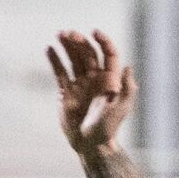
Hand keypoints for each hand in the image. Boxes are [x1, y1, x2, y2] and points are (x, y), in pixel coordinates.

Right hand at [48, 30, 137, 154]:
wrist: (91, 144)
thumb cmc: (108, 127)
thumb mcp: (121, 108)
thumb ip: (127, 89)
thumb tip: (128, 67)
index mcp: (110, 80)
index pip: (108, 54)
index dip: (103, 41)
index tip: (94, 32)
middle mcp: (95, 79)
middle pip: (88, 53)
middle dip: (79, 41)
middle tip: (69, 33)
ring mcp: (80, 84)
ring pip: (74, 59)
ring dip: (67, 46)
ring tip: (59, 34)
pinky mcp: (67, 92)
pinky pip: (60, 72)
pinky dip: (55, 60)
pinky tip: (50, 49)